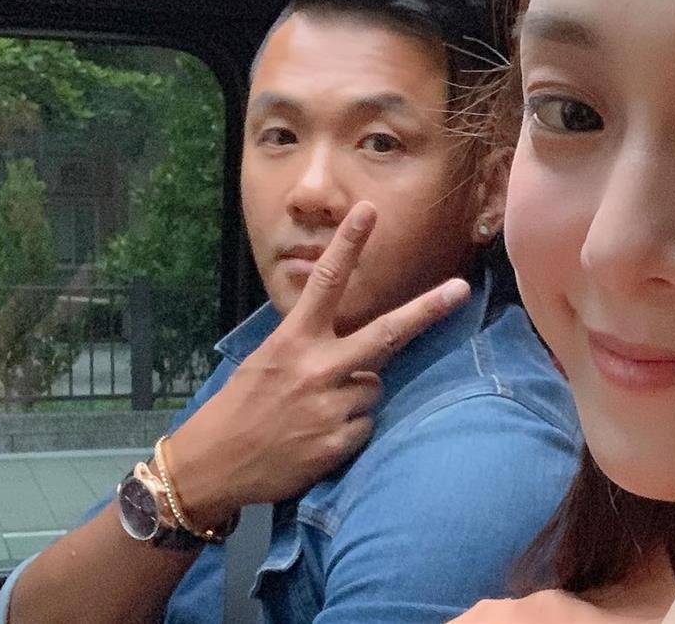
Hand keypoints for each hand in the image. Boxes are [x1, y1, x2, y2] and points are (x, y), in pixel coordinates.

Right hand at [164, 201, 470, 528]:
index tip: (368, 211)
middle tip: (461, 288)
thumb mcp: (268, 360)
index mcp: (293, 340)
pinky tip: (317, 437)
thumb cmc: (243, 405)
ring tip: (316, 411)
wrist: (213, 463)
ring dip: (357, 395)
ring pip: (375, 386)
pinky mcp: (338, 442)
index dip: (348, 244)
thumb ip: (313, 345)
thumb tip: (366, 349)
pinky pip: (366, 424)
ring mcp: (330, 406)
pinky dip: (349, 429)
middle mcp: (316, 367)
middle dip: (427, 309)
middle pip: (386, 332)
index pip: (326, 282)